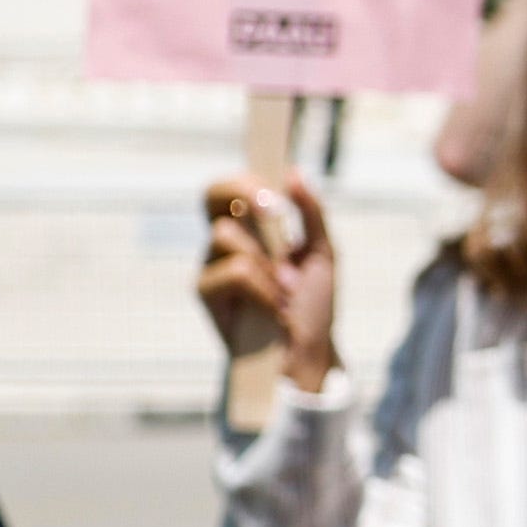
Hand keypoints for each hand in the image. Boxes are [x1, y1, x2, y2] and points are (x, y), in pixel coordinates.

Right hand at [193, 172, 341, 389]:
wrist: (308, 353)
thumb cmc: (312, 306)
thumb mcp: (322, 253)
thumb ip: (310, 212)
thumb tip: (293, 173)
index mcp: (250, 229)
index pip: (231, 188)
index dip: (246, 180)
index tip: (277, 194)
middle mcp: (225, 243)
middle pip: (212, 194)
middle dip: (245, 194)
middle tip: (275, 212)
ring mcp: (211, 265)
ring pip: (229, 236)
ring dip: (268, 263)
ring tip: (285, 290)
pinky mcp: (205, 292)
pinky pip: (235, 271)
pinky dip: (264, 289)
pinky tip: (274, 308)